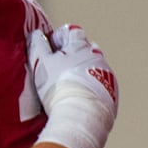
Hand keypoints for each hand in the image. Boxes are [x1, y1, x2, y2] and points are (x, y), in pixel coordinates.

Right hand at [29, 25, 117, 147]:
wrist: (81, 116)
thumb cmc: (59, 86)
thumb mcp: (41, 63)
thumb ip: (37, 45)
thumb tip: (36, 34)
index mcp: (80, 47)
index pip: (72, 31)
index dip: (59, 37)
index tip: (50, 46)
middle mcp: (97, 58)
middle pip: (86, 47)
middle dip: (73, 52)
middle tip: (58, 63)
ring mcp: (107, 76)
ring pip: (94, 65)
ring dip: (82, 68)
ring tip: (68, 81)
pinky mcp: (111, 94)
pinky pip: (100, 83)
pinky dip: (90, 84)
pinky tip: (78, 94)